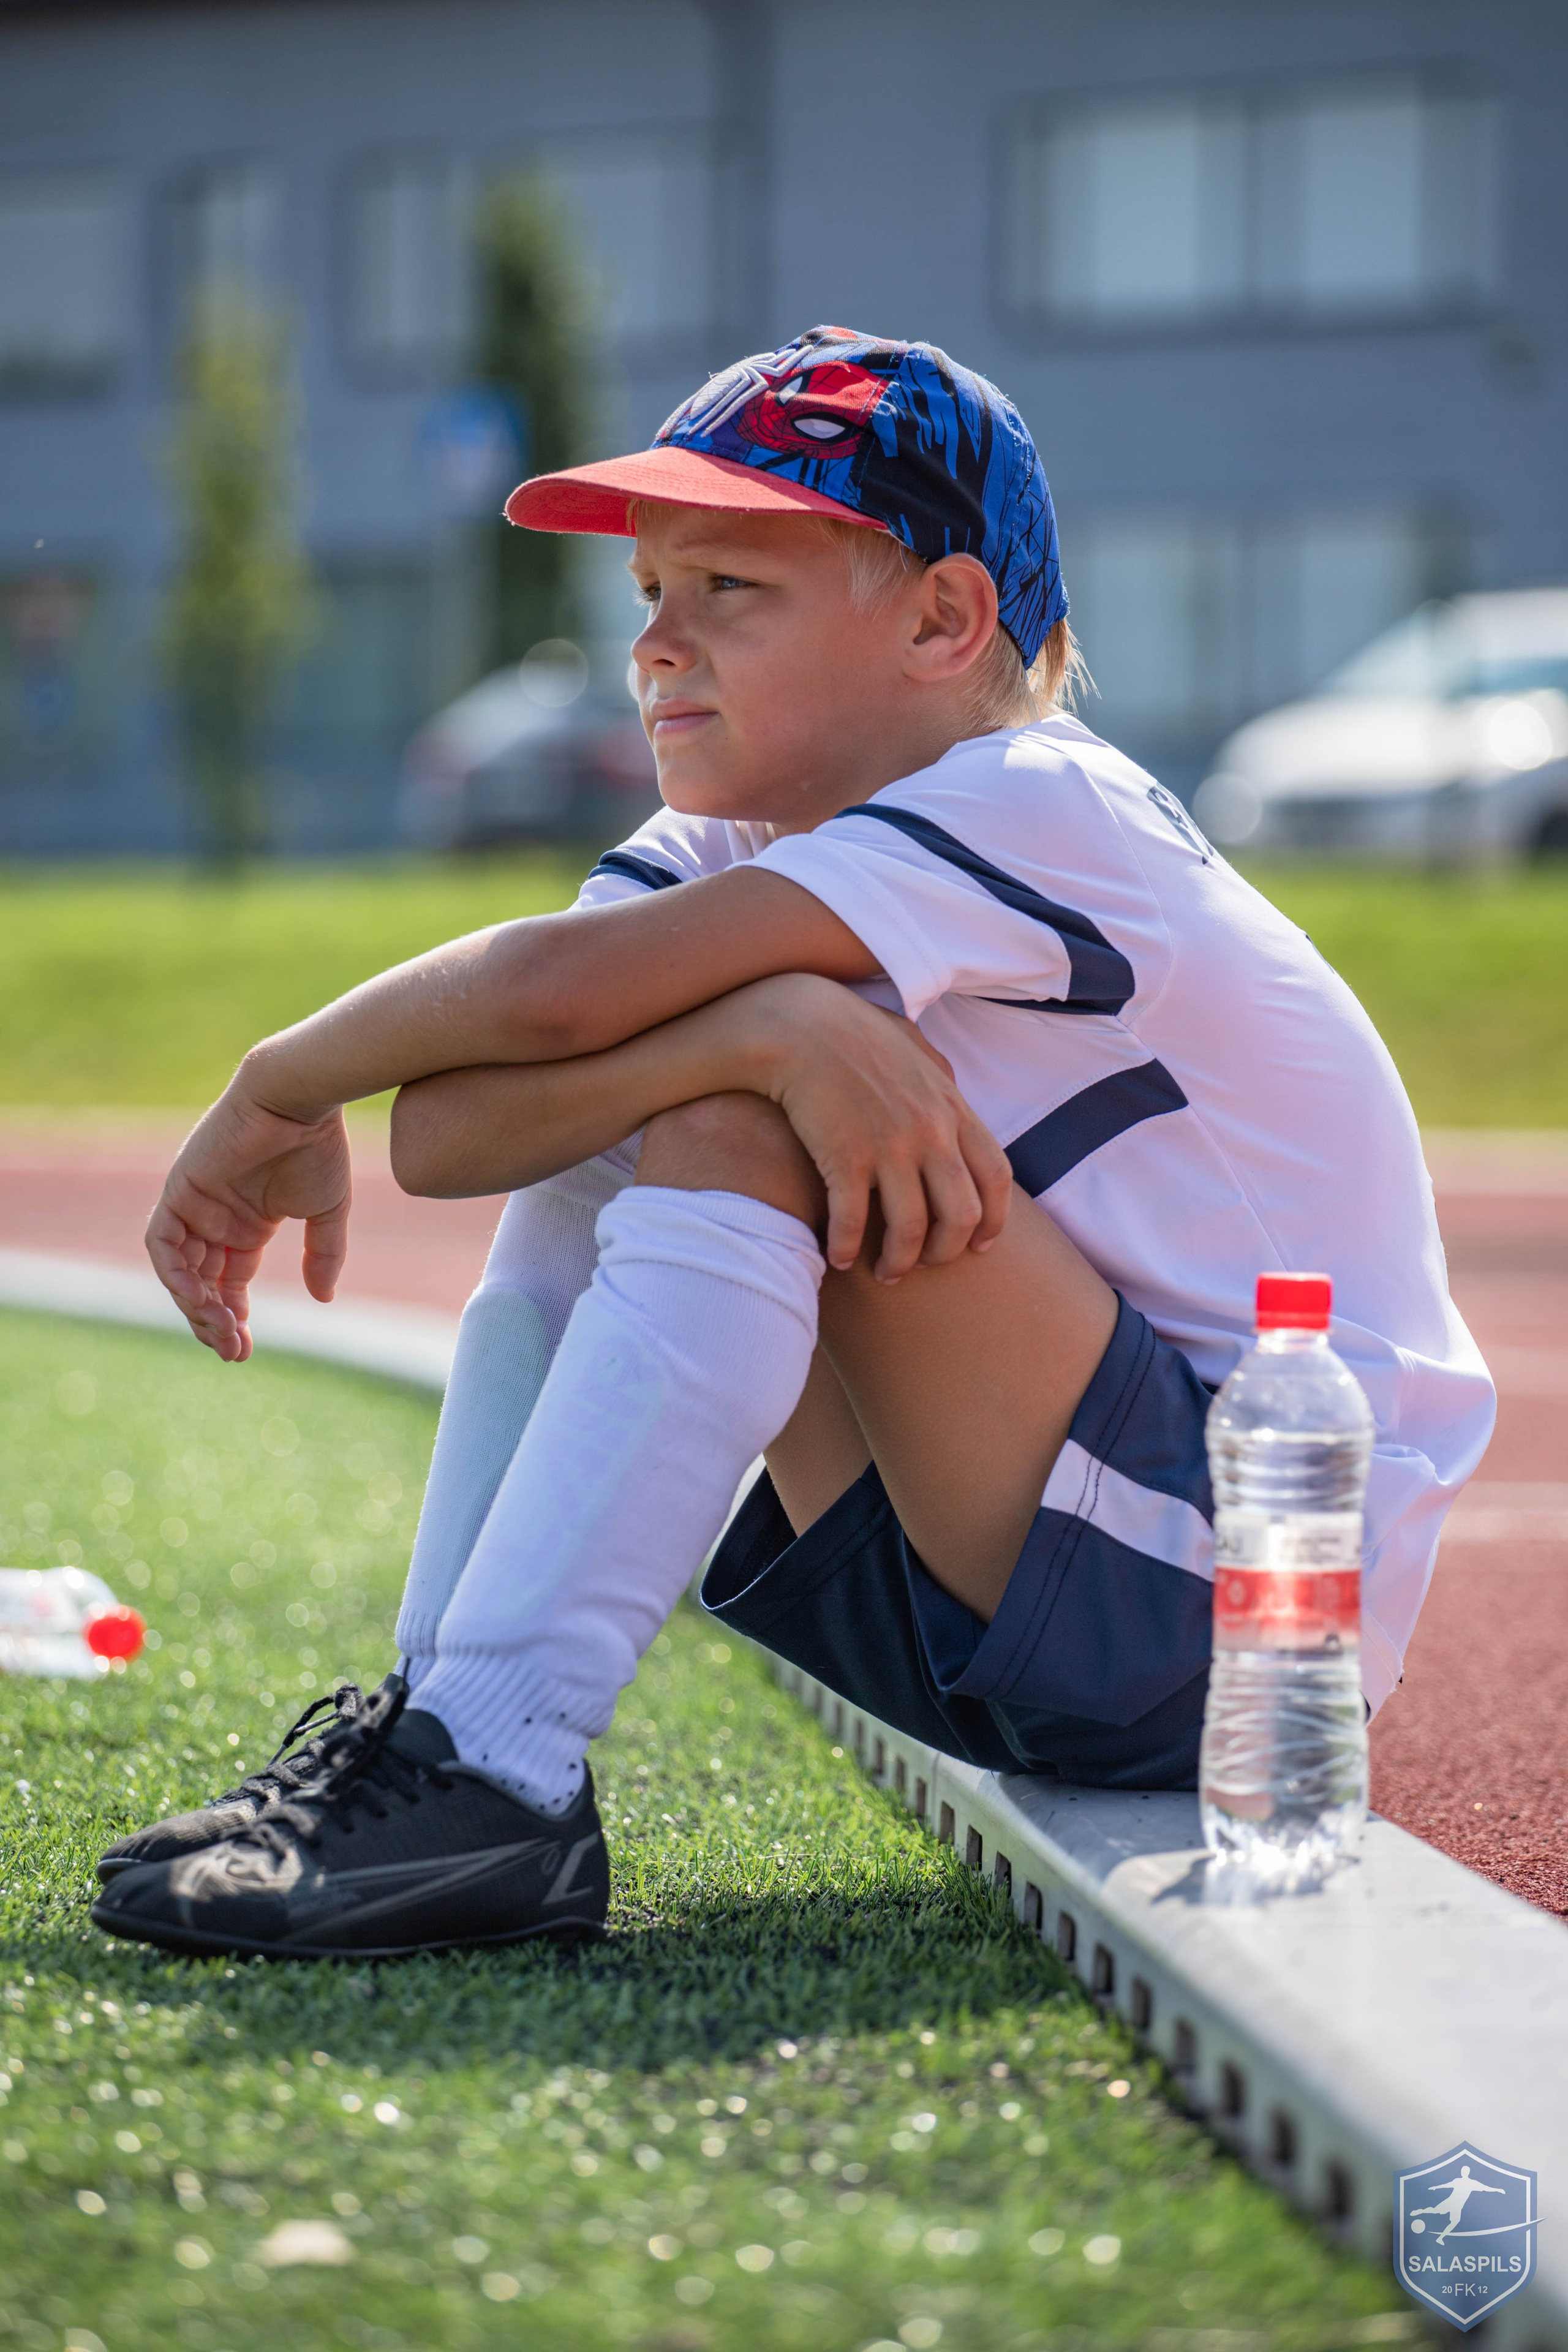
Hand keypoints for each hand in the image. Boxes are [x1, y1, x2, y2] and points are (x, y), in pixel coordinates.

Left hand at [145, 1083, 352, 1361]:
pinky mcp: (179, 1191)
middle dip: (214, 1322)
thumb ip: (323, 1255)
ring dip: (194, 1305)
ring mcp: (194, 1206)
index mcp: (248, 1225)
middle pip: (202, 1284)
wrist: (298, 1101)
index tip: (245, 1349)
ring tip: (221, 1330)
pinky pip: (162, 1242)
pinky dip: (174, 1272)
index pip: (230, 1283)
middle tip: (233, 1350)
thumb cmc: (316, 1147)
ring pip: (180, 1270)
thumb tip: (324, 1299)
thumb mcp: (327, 1212)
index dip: (235, 1317)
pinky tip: (197, 1297)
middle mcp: (215, 1219)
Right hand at [739, 975, 1012, 1279]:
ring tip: (885, 1273)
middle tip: (924, 1264)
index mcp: (951, 1107)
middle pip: (960, 1214)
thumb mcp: (911, 1045)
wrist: (797, 1023)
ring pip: (910, 1229)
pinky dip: (847, 1247)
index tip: (978, 1245)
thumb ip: (939, 1073)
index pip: (995, 1177)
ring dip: (898, 1262)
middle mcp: (930, 1131)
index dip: (992, 1220)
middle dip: (946, 1251)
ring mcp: (890, 1145)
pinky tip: (838, 1257)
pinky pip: (854, 1221)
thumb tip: (954, 1090)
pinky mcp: (845, 1155)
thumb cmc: (850, 1031)